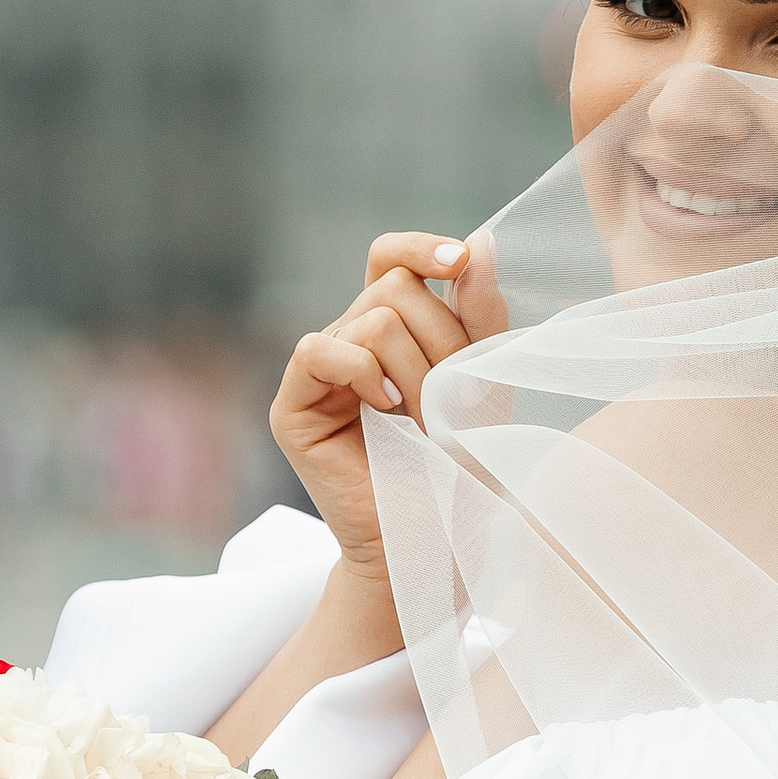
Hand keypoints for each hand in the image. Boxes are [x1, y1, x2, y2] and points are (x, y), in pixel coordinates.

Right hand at [270, 229, 505, 575]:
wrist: (440, 537)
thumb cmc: (463, 465)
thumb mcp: (484, 378)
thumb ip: (481, 312)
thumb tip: (479, 241)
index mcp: (395, 329)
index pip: (391, 258)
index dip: (420, 247)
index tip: (459, 260)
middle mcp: (352, 341)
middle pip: (394, 287)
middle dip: (440, 339)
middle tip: (448, 400)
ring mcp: (320, 374)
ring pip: (370, 320)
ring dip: (415, 371)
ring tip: (421, 422)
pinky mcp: (293, 407)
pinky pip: (319, 350)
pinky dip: (362, 373)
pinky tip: (384, 410)